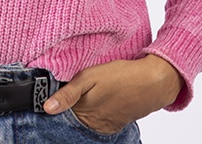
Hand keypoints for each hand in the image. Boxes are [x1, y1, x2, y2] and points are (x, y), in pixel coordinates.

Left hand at [42, 55, 182, 134]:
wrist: (154, 83)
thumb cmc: (122, 76)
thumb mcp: (90, 77)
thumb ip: (68, 93)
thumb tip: (47, 108)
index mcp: (83, 111)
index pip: (60, 112)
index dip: (56, 103)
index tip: (50, 95)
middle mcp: (92, 123)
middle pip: (72, 118)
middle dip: (68, 108)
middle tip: (72, 92)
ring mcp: (104, 125)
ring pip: (84, 121)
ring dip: (82, 111)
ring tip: (86, 95)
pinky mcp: (115, 124)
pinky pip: (98, 122)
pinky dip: (94, 114)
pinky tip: (97, 101)